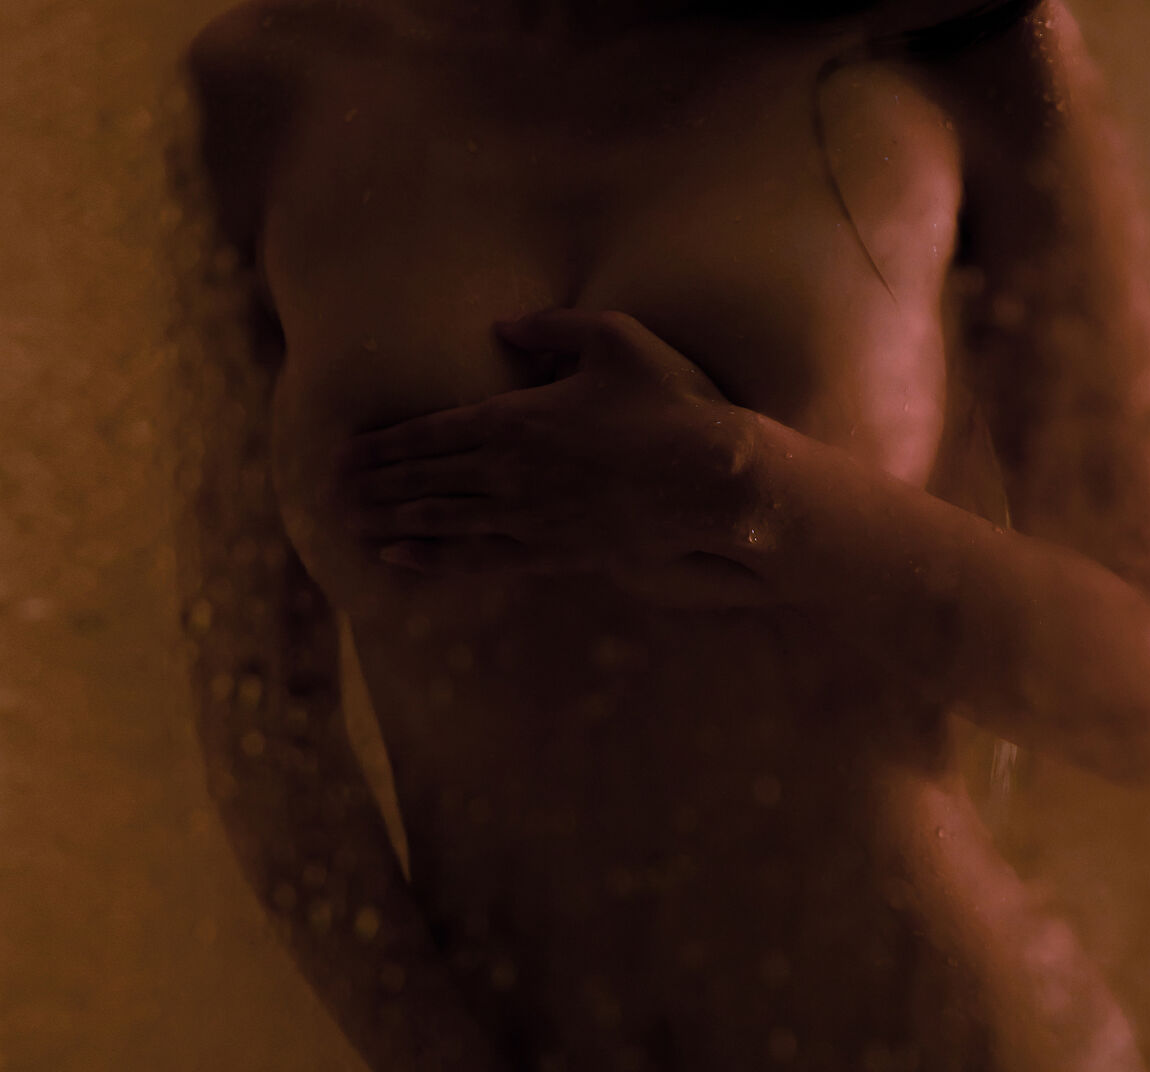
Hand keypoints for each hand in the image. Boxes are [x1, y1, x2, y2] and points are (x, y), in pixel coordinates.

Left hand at [338, 309, 763, 580]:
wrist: (710, 479)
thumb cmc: (668, 403)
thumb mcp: (613, 338)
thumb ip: (552, 327)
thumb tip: (504, 325)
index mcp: (518, 416)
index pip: (433, 432)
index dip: (385, 444)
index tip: (347, 450)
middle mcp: (511, 471)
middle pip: (425, 477)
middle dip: (375, 483)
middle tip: (331, 490)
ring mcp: (528, 517)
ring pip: (441, 520)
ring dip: (391, 520)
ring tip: (350, 522)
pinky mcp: (551, 553)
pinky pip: (477, 558)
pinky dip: (432, 558)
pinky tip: (399, 557)